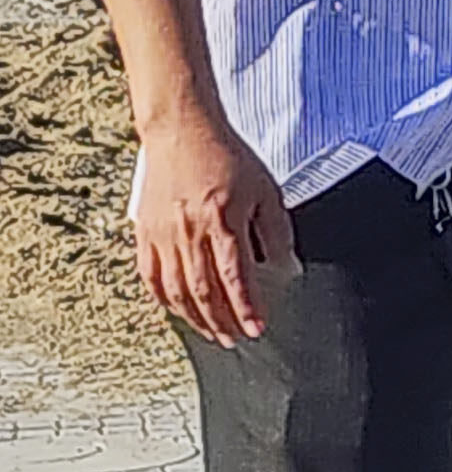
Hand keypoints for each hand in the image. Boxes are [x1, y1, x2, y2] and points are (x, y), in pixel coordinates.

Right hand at [132, 107, 287, 343]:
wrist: (183, 131)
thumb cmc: (228, 157)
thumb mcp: (265, 188)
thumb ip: (276, 230)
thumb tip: (287, 267)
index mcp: (223, 221)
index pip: (236, 278)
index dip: (246, 308)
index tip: (257, 329)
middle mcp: (190, 234)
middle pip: (204, 292)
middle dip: (222, 322)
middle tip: (235, 340)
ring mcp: (163, 236)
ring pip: (177, 292)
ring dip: (195, 319)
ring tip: (213, 334)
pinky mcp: (145, 234)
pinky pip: (152, 278)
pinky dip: (165, 300)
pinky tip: (178, 311)